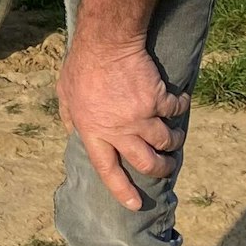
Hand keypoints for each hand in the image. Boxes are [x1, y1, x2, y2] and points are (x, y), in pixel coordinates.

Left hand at [58, 39, 189, 208]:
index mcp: (94, 132)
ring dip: (174, 141)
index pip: (108, 170)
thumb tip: (73, 133)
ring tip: (176, 138)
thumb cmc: (82, 65)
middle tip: (167, 166)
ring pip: (166, 141)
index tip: (134, 204)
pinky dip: (181, 106)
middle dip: (161, 169)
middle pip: (147, 163)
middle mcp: (119, 130)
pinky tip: (180, 102)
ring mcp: (140, 116)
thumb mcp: (65, 94)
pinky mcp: (158, 99)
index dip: (122, 190)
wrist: (106, 41)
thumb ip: (70, 118)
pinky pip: (176, 110)